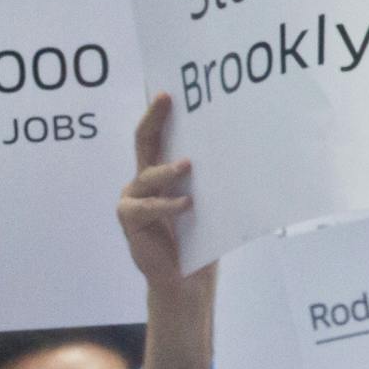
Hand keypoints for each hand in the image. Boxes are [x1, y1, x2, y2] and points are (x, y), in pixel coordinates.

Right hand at [118, 94, 204, 292]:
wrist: (187, 278)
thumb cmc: (200, 240)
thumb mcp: (208, 203)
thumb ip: (209, 181)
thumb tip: (239, 149)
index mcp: (160, 174)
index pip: (157, 135)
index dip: (160, 112)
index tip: (170, 90)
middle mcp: (143, 182)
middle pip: (143, 141)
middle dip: (154, 118)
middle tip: (165, 99)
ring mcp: (133, 201)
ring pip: (147, 176)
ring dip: (167, 170)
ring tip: (188, 166)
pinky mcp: (130, 220)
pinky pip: (146, 207)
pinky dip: (167, 205)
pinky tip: (187, 204)